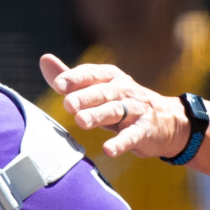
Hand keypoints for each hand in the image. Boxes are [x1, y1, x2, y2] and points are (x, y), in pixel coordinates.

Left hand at [39, 53, 190, 159]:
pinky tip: (108, 150)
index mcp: (110, 77)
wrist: (166, 121)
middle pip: (103, 92)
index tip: (59, 85)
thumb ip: (71, 78)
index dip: (76, 78)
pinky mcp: (145, 130)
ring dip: (98, 115)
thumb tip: (44, 59)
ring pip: (116, 111)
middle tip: (68, 104)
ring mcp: (136, 110)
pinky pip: (133, 135)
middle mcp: (123, 90)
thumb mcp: (98, 88)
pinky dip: (121, 143)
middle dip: (85, 97)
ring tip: (81, 121)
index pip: (92, 73)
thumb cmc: (122, 103)